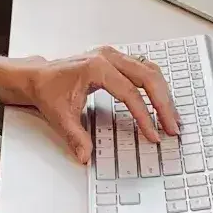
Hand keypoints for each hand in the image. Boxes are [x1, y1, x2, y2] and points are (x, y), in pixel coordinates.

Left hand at [20, 46, 179, 165]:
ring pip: (150, 70)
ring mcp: (114, 56)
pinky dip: (157, 87)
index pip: (129, 92)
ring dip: (164, 95)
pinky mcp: (117, 60)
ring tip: (172, 119)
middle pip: (148, 77)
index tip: (153, 134)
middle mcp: (108, 57)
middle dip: (163, 104)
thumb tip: (86, 156)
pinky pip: (145, 70)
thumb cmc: (49, 90)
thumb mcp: (60, 117)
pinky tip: (163, 104)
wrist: (39, 77)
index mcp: (95, 67)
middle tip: (172, 128)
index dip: (144, 115)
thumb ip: (75, 137)